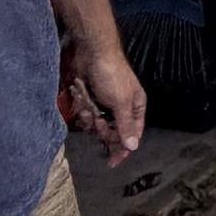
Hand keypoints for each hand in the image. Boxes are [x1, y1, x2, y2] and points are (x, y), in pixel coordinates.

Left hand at [63, 33, 147, 160]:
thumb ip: (126, 126)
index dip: (123, 149)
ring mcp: (104, 104)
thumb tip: (133, 147)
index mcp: (135, 107)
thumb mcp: (121, 102)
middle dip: (103, 129)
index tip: (112, 162)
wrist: (90, 53)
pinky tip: (80, 99)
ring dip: (89, 118)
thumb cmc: (112, 75)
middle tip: (98, 121)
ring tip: (87, 105)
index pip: (132, 135)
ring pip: (96, 125)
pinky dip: (81, 110)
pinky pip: (85, 116)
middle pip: (112, 132)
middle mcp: (121, 107)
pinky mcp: (89, 100)